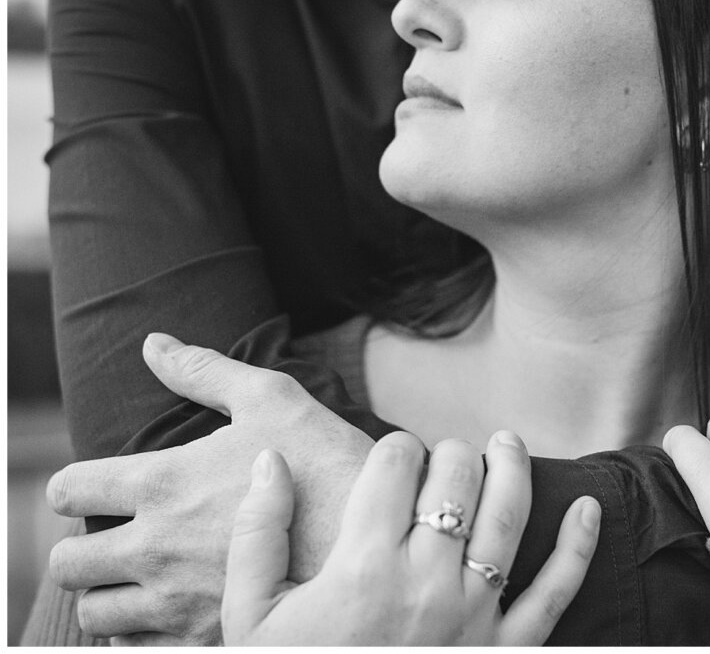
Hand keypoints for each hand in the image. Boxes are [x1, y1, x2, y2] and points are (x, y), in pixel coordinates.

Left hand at [46, 333, 373, 643]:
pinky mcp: (206, 637)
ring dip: (107, 596)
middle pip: (68, 564)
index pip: (69, 490)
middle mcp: (157, 546)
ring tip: (138, 581)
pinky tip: (165, 613)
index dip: (74, 487)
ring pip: (95, 615)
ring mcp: (178, 601)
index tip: (92, 490)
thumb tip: (155, 345)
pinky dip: (137, 635)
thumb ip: (205, 371)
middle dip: (81, 551)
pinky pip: (135, 651)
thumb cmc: (328, 460)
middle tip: (113, 540)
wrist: (383, 534)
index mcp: (163, 483)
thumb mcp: (272, 397)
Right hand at [222, 432, 601, 644]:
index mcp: (362, 567)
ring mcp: (473, 616)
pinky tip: (589, 508)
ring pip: (508, 517)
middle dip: (449, 454)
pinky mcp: (507, 650)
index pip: (395, 463)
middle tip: (442, 458)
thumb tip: (270, 462)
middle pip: (455, 478)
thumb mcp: (252, 615)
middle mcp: (426, 582)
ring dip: (512, 468)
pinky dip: (578, 548)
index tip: (391, 459)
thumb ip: (258, 534)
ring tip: (507, 444)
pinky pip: (555, 592)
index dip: (394, 447)